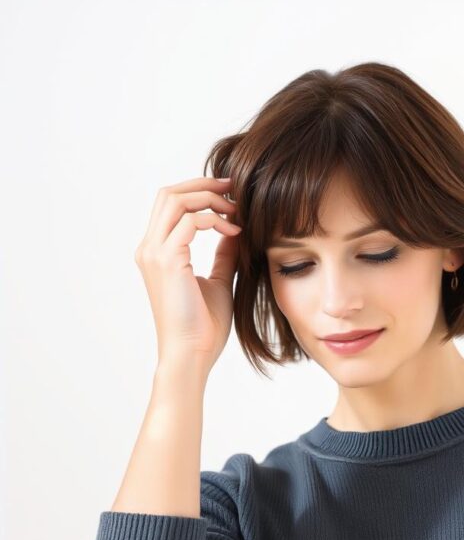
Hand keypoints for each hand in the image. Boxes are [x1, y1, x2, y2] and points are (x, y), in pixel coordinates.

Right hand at [133, 176, 241, 378]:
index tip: (232, 196)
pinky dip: (215, 219)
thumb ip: (224, 253)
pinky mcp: (166, 260)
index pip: (171, 204)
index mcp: (157, 251)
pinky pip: (190, 220)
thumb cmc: (204, 325)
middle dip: (204, 185)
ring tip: (237, 211)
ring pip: (176, 200)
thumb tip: (235, 229)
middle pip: (169, 193)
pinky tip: (235, 232)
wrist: (192, 354)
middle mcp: (150, 248)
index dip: (200, 192)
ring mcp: (154, 253)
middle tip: (235, 188)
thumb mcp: (219, 280)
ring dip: (210, 198)